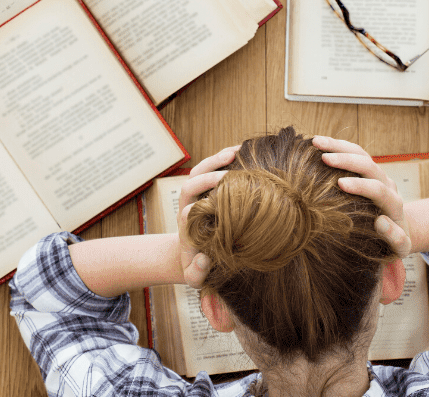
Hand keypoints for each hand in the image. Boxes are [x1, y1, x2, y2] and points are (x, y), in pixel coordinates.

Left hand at [176, 145, 238, 287]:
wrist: (192, 255)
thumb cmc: (197, 266)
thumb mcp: (194, 277)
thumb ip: (196, 273)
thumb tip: (203, 259)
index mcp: (186, 225)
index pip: (187, 211)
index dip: (198, 207)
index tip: (216, 207)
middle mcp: (190, 205)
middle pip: (191, 183)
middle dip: (208, 175)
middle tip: (230, 172)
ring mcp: (197, 194)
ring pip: (200, 170)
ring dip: (216, 160)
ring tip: (237, 151)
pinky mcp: (207, 187)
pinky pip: (211, 167)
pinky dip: (223, 158)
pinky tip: (242, 151)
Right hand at [313, 135, 411, 258]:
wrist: (400, 229)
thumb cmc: (394, 242)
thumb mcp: (400, 247)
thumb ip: (396, 237)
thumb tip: (381, 221)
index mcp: (393, 204)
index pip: (379, 189)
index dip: (361, 185)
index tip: (341, 184)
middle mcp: (387, 184)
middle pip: (369, 165)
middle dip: (347, 160)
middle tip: (325, 158)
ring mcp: (377, 175)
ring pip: (360, 153)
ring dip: (338, 146)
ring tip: (315, 142)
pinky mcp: (368, 170)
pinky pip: (354, 153)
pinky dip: (337, 146)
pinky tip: (318, 143)